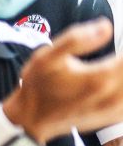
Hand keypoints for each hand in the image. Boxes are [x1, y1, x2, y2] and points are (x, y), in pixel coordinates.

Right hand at [4, 19, 119, 142]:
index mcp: (101, 77)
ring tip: (115, 65)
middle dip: (122, 61)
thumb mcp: (45, 58)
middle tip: (115, 56)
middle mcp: (114, 95)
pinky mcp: (115, 116)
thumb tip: (107, 26)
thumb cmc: (37, 87)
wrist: (31, 120)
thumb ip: (74, 40)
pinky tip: (115, 80)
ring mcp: (116, 109)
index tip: (122, 32)